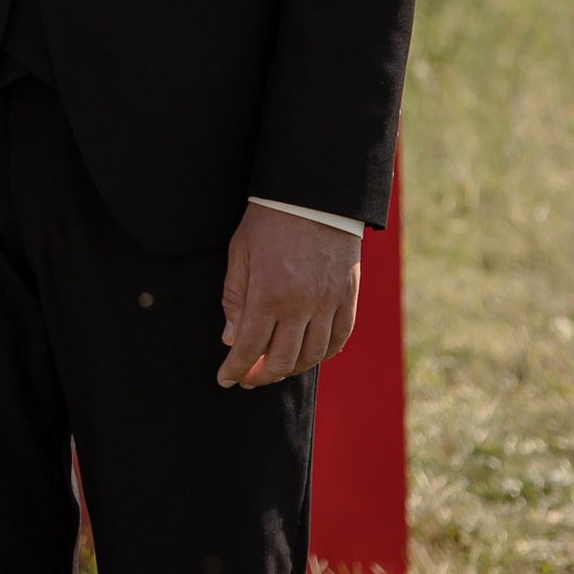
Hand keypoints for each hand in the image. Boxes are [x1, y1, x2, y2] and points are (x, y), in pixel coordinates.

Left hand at [218, 202, 359, 387]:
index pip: (249, 348)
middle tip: (247, 377)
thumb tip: (231, 340)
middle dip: (260, 376)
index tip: (225, 379)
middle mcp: (301, 305)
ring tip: (274, 367)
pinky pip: (339, 339)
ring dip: (290, 368)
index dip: (235, 369)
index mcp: (269, 294)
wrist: (314, 194)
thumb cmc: (270, 220)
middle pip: (282, 360)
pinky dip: (322, 354)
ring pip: (312, 356)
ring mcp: (329, 303)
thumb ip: (235, 299)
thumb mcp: (240, 254)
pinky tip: (308, 354)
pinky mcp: (348, 297)